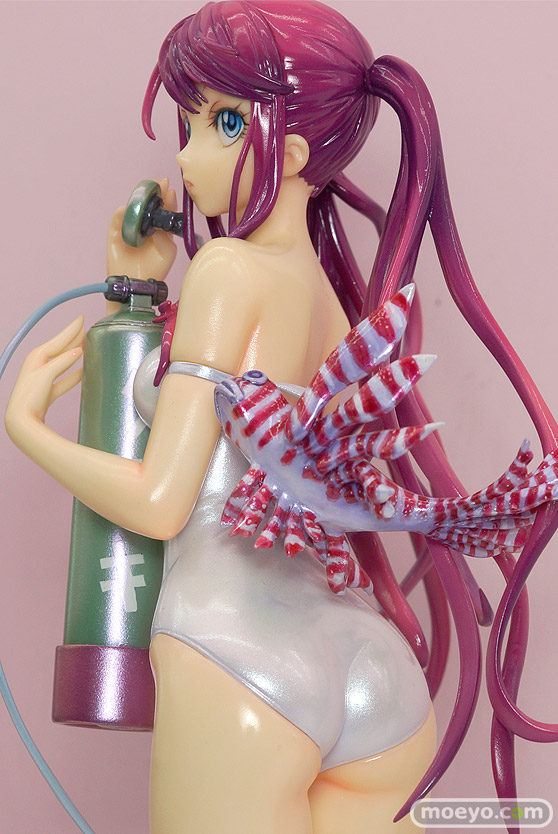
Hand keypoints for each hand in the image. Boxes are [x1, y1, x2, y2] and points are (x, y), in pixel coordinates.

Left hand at [5, 317, 84, 436]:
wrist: (22, 420)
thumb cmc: (29, 396)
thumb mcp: (46, 374)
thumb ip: (63, 362)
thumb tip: (78, 351)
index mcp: (37, 357)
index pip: (58, 340)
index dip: (71, 330)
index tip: (81, 319)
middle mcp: (39, 365)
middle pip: (60, 348)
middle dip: (73, 339)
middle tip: (85, 329)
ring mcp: (43, 378)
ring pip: (63, 362)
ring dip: (74, 354)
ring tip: (86, 345)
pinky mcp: (48, 391)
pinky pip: (65, 378)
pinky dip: (74, 374)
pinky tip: (83, 371)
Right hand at [106, 178, 177, 282]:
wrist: (136, 284)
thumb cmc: (155, 269)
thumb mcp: (167, 252)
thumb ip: (166, 236)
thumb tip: (158, 224)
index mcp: (159, 230)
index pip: (163, 211)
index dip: (166, 199)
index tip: (170, 189)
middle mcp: (144, 227)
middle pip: (148, 206)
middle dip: (153, 194)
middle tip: (160, 183)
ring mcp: (129, 229)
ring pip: (132, 210)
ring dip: (138, 201)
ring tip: (145, 195)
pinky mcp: (115, 234)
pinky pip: (117, 220)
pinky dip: (121, 214)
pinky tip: (128, 210)